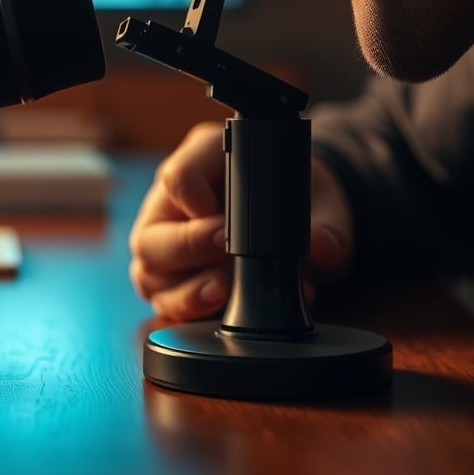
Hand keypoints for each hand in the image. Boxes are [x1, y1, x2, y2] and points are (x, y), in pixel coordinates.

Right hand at [128, 121, 353, 320]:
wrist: (294, 215)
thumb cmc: (292, 193)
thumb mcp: (316, 196)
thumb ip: (324, 218)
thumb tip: (323, 246)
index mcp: (202, 161)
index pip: (177, 175)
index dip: (192, 198)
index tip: (220, 218)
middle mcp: (172, 204)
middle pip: (149, 236)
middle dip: (187, 250)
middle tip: (226, 252)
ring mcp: (167, 246)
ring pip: (149, 275)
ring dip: (186, 292)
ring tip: (224, 291)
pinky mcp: (172, 282)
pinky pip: (165, 304)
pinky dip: (197, 313)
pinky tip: (233, 307)